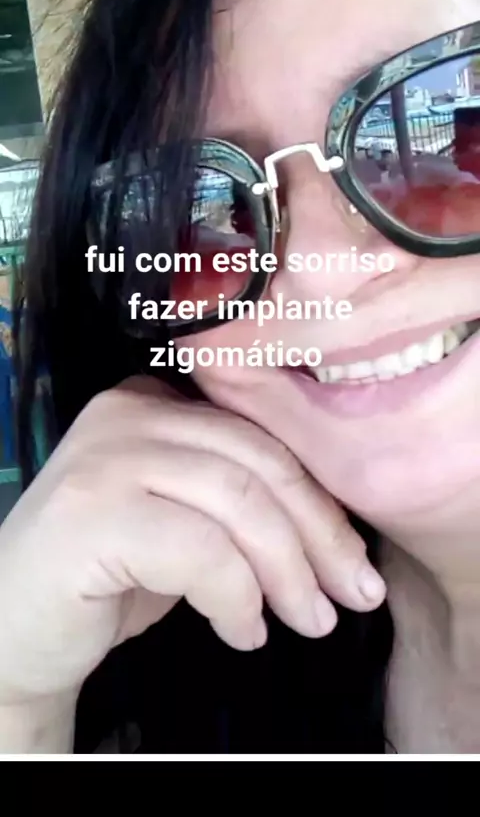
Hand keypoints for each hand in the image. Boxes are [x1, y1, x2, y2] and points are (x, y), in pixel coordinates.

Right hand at [0, 377, 384, 705]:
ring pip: (238, 501)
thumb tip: (334, 533)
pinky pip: (201, 551)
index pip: (260, 435)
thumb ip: (237, 503)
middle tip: (351, 595)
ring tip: (307, 620)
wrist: (13, 631)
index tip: (354, 560)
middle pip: (257, 461)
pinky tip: (244, 632)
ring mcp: (106, 457)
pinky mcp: (93, 513)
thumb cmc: (106, 579)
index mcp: (155, 403)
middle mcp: (128, 413)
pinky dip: (237, 597)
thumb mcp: (182, 524)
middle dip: (317, 535)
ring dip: (287, 571)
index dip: (318, 499)